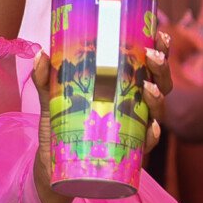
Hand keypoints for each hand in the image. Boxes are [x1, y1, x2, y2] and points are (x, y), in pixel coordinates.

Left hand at [32, 31, 171, 202]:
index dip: (159, 51)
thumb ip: (46, 80)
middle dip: (161, 69)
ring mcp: (132, 131)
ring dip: (158, 98)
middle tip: (151, 56)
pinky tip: (150, 127)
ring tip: (148, 87)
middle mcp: (133, 110)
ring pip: (157, 112)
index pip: (146, 68)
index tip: (159, 33)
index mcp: (121, 91)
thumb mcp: (51, 103)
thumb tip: (41, 53)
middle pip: (159, 85)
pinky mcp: (127, 154)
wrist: (50, 169)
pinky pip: (146, 144)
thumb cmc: (58, 131)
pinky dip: (150, 134)